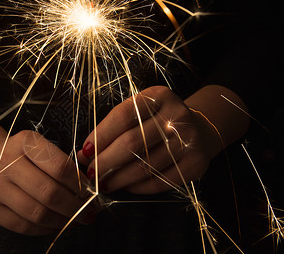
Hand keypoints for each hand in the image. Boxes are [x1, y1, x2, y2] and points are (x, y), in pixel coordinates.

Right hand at [0, 112, 95, 235]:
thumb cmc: (24, 156)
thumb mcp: (41, 148)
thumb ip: (62, 164)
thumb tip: (90, 191)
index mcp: (24, 141)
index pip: (60, 167)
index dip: (80, 184)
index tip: (92, 193)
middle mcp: (5, 161)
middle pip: (49, 192)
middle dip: (75, 207)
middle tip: (89, 213)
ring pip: (37, 213)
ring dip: (62, 221)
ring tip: (75, 220)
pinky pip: (22, 226)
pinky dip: (45, 229)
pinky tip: (56, 224)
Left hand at [77, 85, 247, 193]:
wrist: (199, 128)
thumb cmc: (157, 120)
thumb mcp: (140, 111)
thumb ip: (114, 127)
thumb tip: (85, 153)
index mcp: (159, 96)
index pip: (123, 116)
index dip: (100, 136)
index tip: (84, 151)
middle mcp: (177, 115)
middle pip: (132, 143)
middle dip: (105, 161)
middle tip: (90, 174)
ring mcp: (189, 140)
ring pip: (144, 166)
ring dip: (118, 179)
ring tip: (103, 184)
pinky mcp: (196, 163)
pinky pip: (160, 181)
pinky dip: (138, 187)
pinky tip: (125, 186)